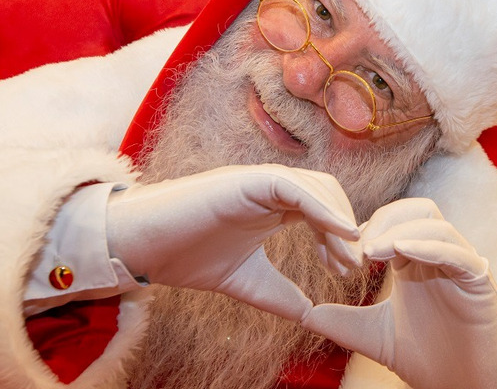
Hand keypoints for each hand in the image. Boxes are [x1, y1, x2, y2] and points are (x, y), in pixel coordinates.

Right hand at [106, 164, 361, 321]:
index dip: (339, 238)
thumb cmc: (187, 257)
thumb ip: (279, 293)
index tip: (345, 271)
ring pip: (316, 186)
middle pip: (327, 194)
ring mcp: (258, 181)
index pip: (321, 210)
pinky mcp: (245, 181)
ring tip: (346, 256)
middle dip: (345, 228)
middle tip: (352, 266)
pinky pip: (294, 186)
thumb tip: (312, 315)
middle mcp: (269, 189)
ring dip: (338, 219)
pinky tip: (340, 231)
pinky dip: (321, 206)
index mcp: (272, 207)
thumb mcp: (246, 281)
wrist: (144, 248)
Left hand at [301, 197, 496, 388]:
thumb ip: (343, 321)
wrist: (467, 388)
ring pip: (435, 224)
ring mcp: (461, 265)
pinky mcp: (480, 281)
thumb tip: (304, 315)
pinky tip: (404, 253)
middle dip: (383, 219)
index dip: (363, 227)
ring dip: (401, 230)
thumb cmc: (428, 359)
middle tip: (355, 244)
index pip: (392, 221)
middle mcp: (438, 255)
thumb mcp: (374, 336)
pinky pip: (459, 252)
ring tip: (372, 250)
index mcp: (414, 261)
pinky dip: (430, 246)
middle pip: (415, 209)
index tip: (336, 247)